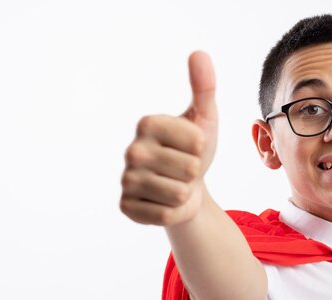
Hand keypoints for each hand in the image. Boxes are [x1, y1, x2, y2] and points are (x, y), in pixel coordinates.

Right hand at [120, 51, 217, 225]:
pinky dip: (173, 212)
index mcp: (147, 123)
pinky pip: (166, 215)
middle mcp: (131, 150)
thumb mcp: (204, 119)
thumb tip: (199, 53)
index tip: (191, 147)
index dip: (202, 149)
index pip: (197, 142)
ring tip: (175, 184)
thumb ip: (204, 87)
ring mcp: (126, 180)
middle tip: (183, 169)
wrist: (185, 188)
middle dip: (194, 173)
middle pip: (189, 170)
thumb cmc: (194, 150)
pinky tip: (164, 201)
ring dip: (184, 193)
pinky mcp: (127, 207)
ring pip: (178, 194)